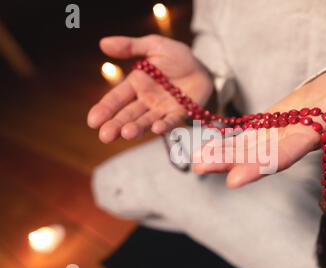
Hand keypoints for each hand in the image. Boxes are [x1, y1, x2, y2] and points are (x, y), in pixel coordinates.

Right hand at [87, 35, 212, 142]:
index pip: (116, 98)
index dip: (104, 109)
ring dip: (136, 128)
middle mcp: (146, 100)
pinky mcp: (179, 113)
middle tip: (104, 136)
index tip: (92, 121)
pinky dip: (164, 125)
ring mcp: (162, 109)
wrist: (202, 66)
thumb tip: (102, 43)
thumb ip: (130, 46)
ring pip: (146, 121)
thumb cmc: (177, 57)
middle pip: (127, 115)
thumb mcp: (154, 45)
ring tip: (126, 133)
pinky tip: (156, 128)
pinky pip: (170, 121)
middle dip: (115, 125)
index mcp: (136, 84)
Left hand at [192, 68, 325, 187]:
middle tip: (200, 167)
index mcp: (310, 133)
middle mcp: (290, 139)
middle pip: (258, 154)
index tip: (235, 179)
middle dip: (231, 162)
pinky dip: (226, 140)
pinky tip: (204, 145)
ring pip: (247, 147)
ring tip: (196, 161)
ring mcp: (277, 133)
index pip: (285, 152)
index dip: (262, 165)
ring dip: (222, 153)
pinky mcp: (268, 125)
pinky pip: (245, 135)